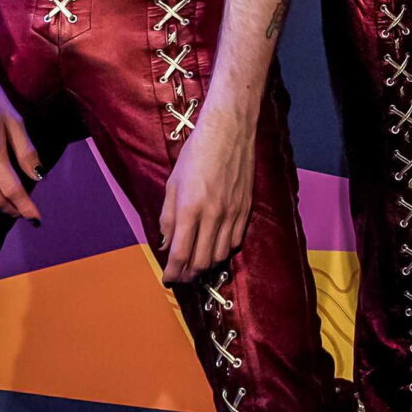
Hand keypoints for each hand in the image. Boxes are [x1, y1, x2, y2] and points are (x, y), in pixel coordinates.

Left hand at [160, 103, 254, 281]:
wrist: (229, 132)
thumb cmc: (196, 153)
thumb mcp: (172, 184)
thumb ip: (167, 217)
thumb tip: (166, 243)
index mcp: (189, 208)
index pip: (180, 253)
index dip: (173, 272)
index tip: (168, 279)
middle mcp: (212, 215)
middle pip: (202, 261)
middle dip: (189, 273)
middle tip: (181, 275)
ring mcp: (232, 214)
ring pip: (220, 254)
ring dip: (206, 264)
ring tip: (197, 264)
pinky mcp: (245, 209)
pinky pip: (235, 241)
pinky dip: (224, 250)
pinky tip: (215, 247)